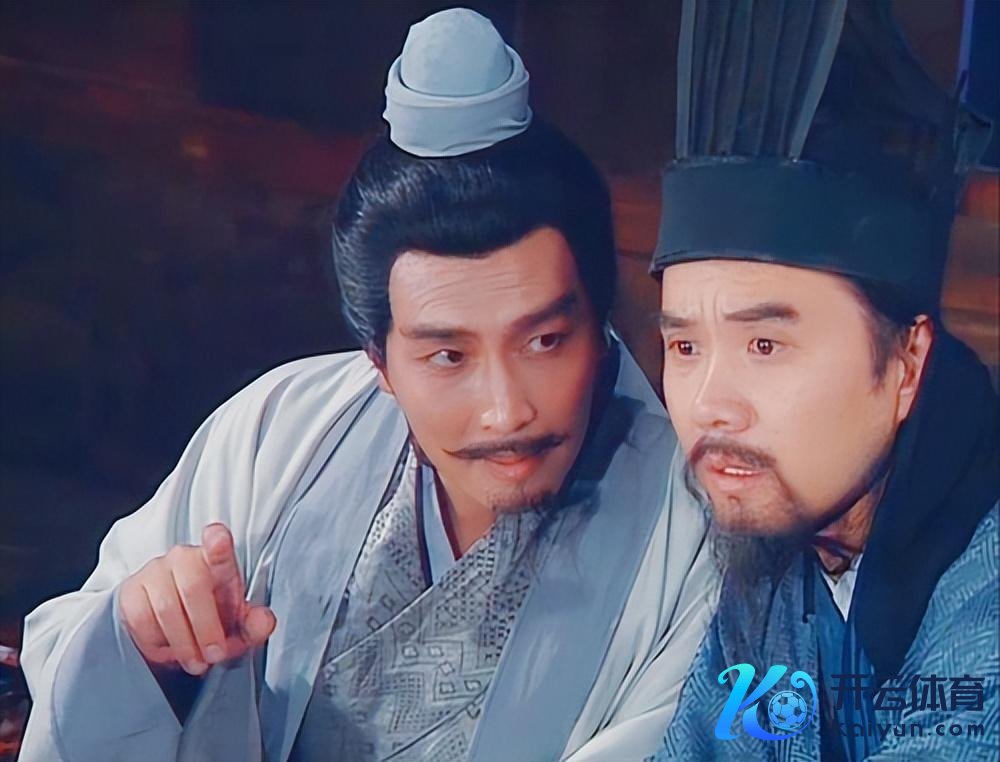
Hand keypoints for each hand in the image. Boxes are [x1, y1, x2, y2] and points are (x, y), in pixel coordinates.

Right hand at [119, 523, 275, 675]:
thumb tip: (265, 620)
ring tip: (195, 661)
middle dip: (206, 628)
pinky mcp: (131, 591)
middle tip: (214, 654)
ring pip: (167, 607)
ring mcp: (155, 571)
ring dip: (183, 642)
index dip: (217, 542)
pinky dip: (157, 643)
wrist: (172, 633)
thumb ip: (254, 624)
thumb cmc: (212, 621)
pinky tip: (169, 649)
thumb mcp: (238, 627)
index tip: (218, 538)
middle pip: (194, 587)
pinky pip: (141, 620)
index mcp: (217, 561)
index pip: (218, 547)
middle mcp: (185, 558)